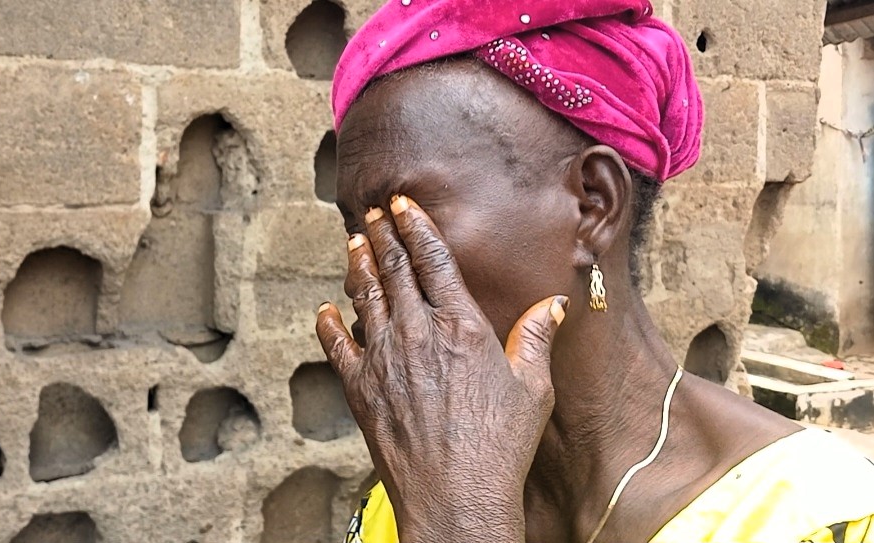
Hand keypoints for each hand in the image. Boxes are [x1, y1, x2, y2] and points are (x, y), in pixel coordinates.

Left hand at [316, 194, 567, 542]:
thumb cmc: (500, 446)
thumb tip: (551, 305)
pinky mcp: (360, 388)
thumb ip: (535, 339)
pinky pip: (336, 345)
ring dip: (358, 265)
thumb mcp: (533, 389)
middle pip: (394, 269)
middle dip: (383, 234)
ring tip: (354, 241)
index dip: (416, 226)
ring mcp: (383, 358)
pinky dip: (328, 323)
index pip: (433, 260)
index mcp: (461, 326)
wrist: (455, 496)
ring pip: (364, 297)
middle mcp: (417, 332)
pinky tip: (325, 309)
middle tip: (373, 212)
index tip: (403, 204)